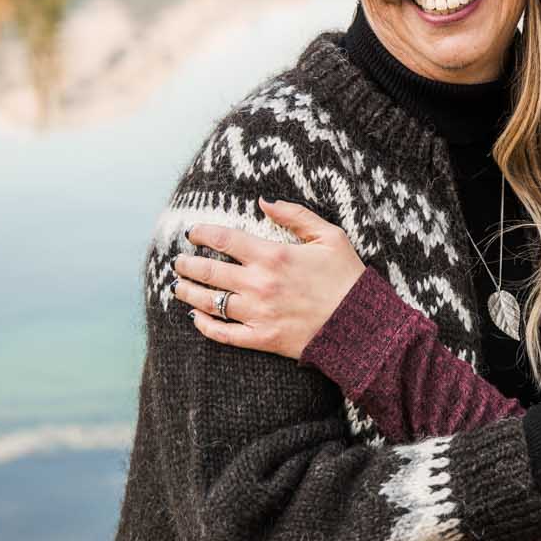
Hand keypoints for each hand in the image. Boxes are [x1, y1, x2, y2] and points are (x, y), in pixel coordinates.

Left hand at [172, 199, 364, 357]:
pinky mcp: (262, 338)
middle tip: (179, 262)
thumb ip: (295, 215)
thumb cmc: (348, 278)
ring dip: (188, 292)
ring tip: (178, 287)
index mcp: (273, 255)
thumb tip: (264, 202)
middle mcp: (259, 284)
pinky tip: (196, 317)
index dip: (202, 234)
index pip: (223, 240)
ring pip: (209, 302)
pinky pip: (223, 333)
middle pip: (208, 271)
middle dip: (188, 264)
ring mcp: (257, 313)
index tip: (192, 233)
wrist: (361, 326)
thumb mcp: (330, 236)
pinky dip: (204, 326)